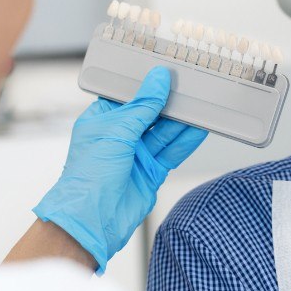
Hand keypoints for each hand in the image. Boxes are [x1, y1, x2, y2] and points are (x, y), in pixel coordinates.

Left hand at [33, 66, 207, 273]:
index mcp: (103, 119)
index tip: (167, 70)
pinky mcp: (151, 172)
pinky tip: (200, 129)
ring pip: (165, 132)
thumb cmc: (89, 175)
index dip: (148, 84)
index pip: (130, 95)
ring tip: (201, 105)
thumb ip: (143, 105)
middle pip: (151, 113)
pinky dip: (186, 141)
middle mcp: (120, 136)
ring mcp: (136, 154)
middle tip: (191, 86)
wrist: (91, 220)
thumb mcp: (117, 130)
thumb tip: (158, 79)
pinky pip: (172, 152)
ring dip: (182, 121)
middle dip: (170, 102)